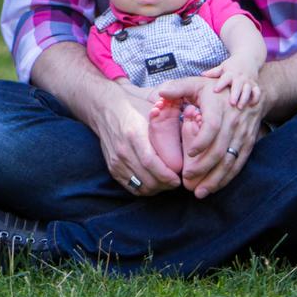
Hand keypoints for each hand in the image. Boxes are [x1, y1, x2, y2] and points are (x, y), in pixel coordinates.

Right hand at [87, 81, 181, 195]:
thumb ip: (171, 122)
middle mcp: (123, 150)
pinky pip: (130, 186)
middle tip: (176, 182)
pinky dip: (144, 189)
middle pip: (146, 178)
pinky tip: (154, 183)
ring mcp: (115, 161)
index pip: (150, 162)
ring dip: (156, 188)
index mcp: (134, 134)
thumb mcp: (153, 109)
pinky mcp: (112, 167)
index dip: (166, 175)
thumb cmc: (134, 106)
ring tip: (166, 183)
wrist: (105, 108)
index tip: (178, 179)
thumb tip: (191, 131)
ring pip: (139, 186)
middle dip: (164, 185)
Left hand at [157, 77, 266, 196]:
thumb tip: (160, 93)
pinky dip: (227, 177)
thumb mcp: (197, 83)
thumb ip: (177, 87)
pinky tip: (214, 188)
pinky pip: (238, 163)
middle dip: (203, 167)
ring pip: (230, 160)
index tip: (189, 153)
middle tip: (186, 180)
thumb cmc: (216, 89)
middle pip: (219, 149)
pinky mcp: (248, 143)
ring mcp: (242, 134)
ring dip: (215, 178)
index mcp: (218, 107)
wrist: (251, 92)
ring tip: (199, 192)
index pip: (212, 126)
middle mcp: (233, 122)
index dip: (202, 141)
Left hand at [209, 60, 262, 107]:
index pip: (225, 78)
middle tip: (232, 103)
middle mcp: (240, 77)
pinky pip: (257, 92)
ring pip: (248, 90)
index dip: (220, 84)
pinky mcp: (254, 84)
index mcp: (230, 73)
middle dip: (235, 94)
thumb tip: (202, 74)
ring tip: (240, 107)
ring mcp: (248, 81)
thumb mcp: (223, 66)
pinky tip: (252, 105)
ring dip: (244, 98)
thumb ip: (214, 72)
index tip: (215, 90)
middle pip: (238, 86)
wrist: (249, 57)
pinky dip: (255, 98)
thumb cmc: (232, 65)